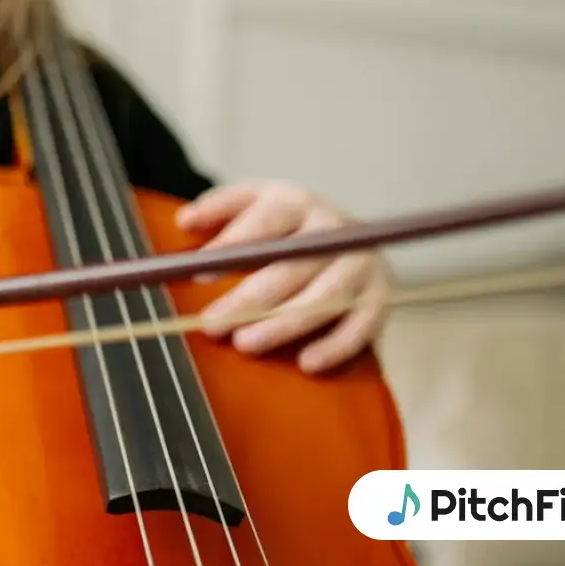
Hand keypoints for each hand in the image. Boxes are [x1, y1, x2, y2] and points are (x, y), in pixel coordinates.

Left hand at [177, 180, 391, 373]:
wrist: (343, 234)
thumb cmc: (283, 225)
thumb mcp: (251, 203)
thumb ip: (217, 208)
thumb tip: (184, 222)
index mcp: (296, 202)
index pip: (264, 221)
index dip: (231, 245)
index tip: (198, 274)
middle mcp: (334, 228)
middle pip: (292, 265)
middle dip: (249, 298)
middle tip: (212, 325)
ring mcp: (361, 261)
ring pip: (325, 296)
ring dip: (285, 323)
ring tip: (245, 344)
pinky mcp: (380, 293)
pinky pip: (363, 323)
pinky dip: (337, 345)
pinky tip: (306, 363)